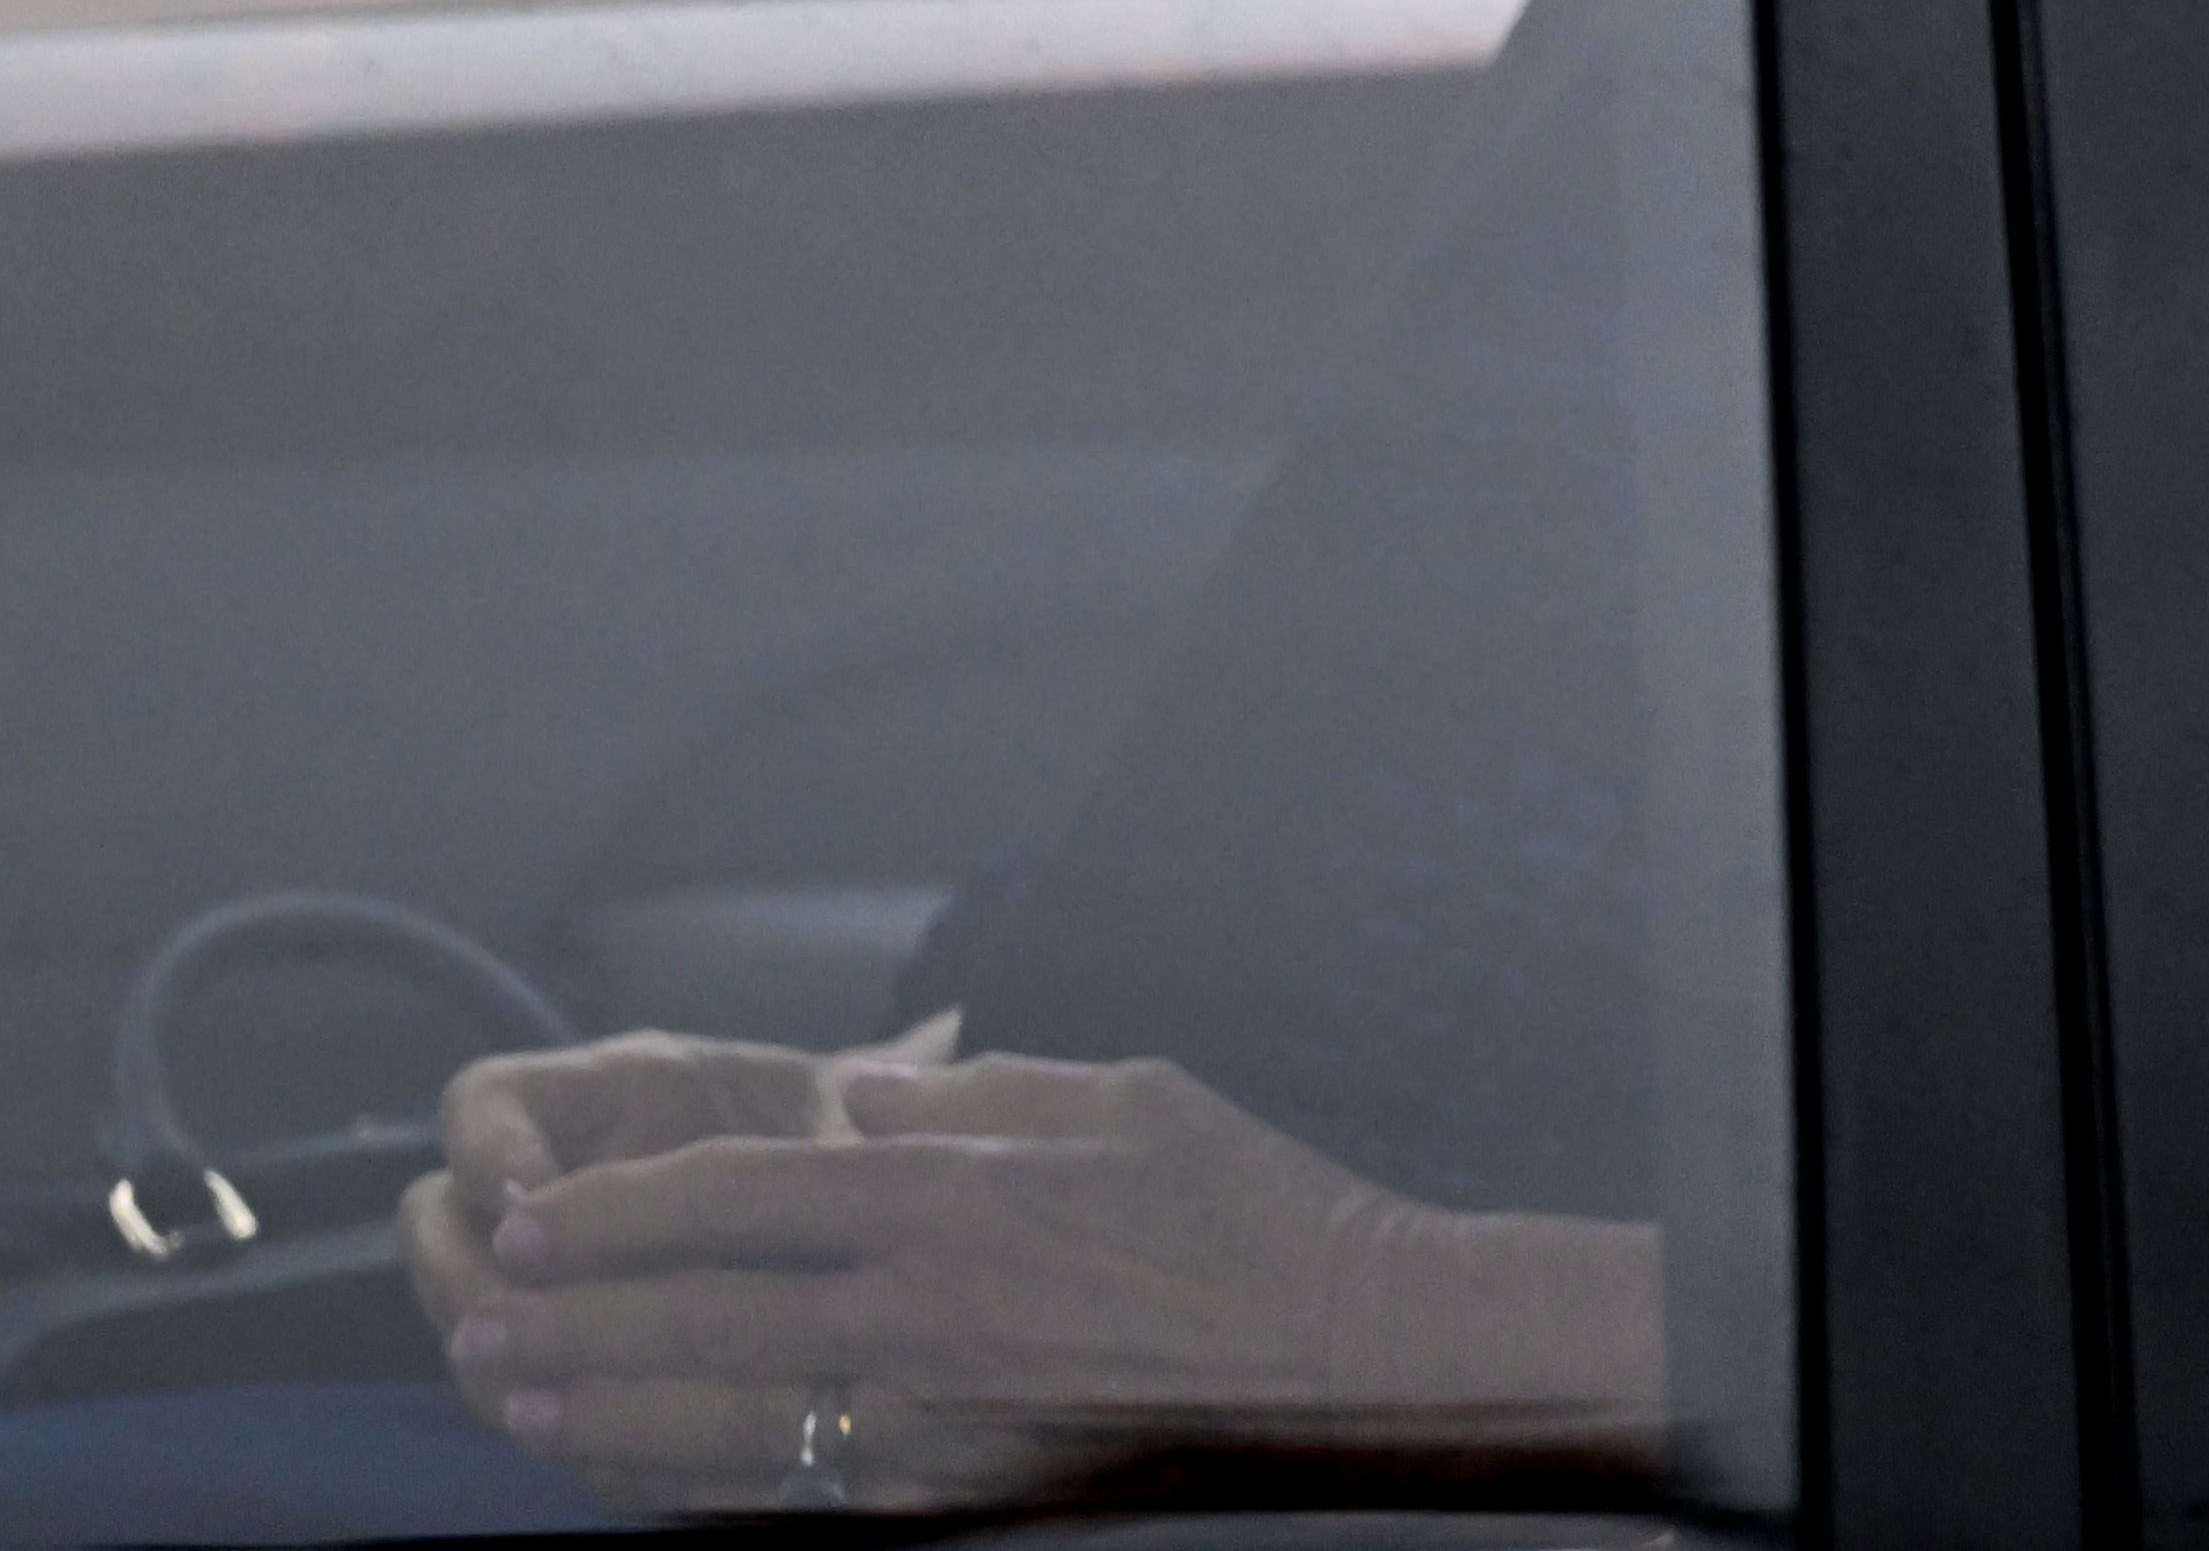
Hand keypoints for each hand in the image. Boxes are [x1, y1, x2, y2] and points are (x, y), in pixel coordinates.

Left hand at [440, 1052, 1658, 1508]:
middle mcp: (923, 1313)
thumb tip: (872, 1091)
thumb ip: (980, 1087)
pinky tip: (640, 1476)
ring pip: (717, 1427)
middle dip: (567, 1319)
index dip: (618, 1212)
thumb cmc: (1253, 1212)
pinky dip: (696, 1488)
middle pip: (691, 1321)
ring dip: (600, 1413)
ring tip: (519, 1399)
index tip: (543, 1217)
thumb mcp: (1126, 1095)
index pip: (737, 1197)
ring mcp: (935, 1420)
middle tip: (480, 1314)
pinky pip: (792, 1497)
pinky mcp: (959, 1497)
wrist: (1351, 1356)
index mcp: (956, 1196)